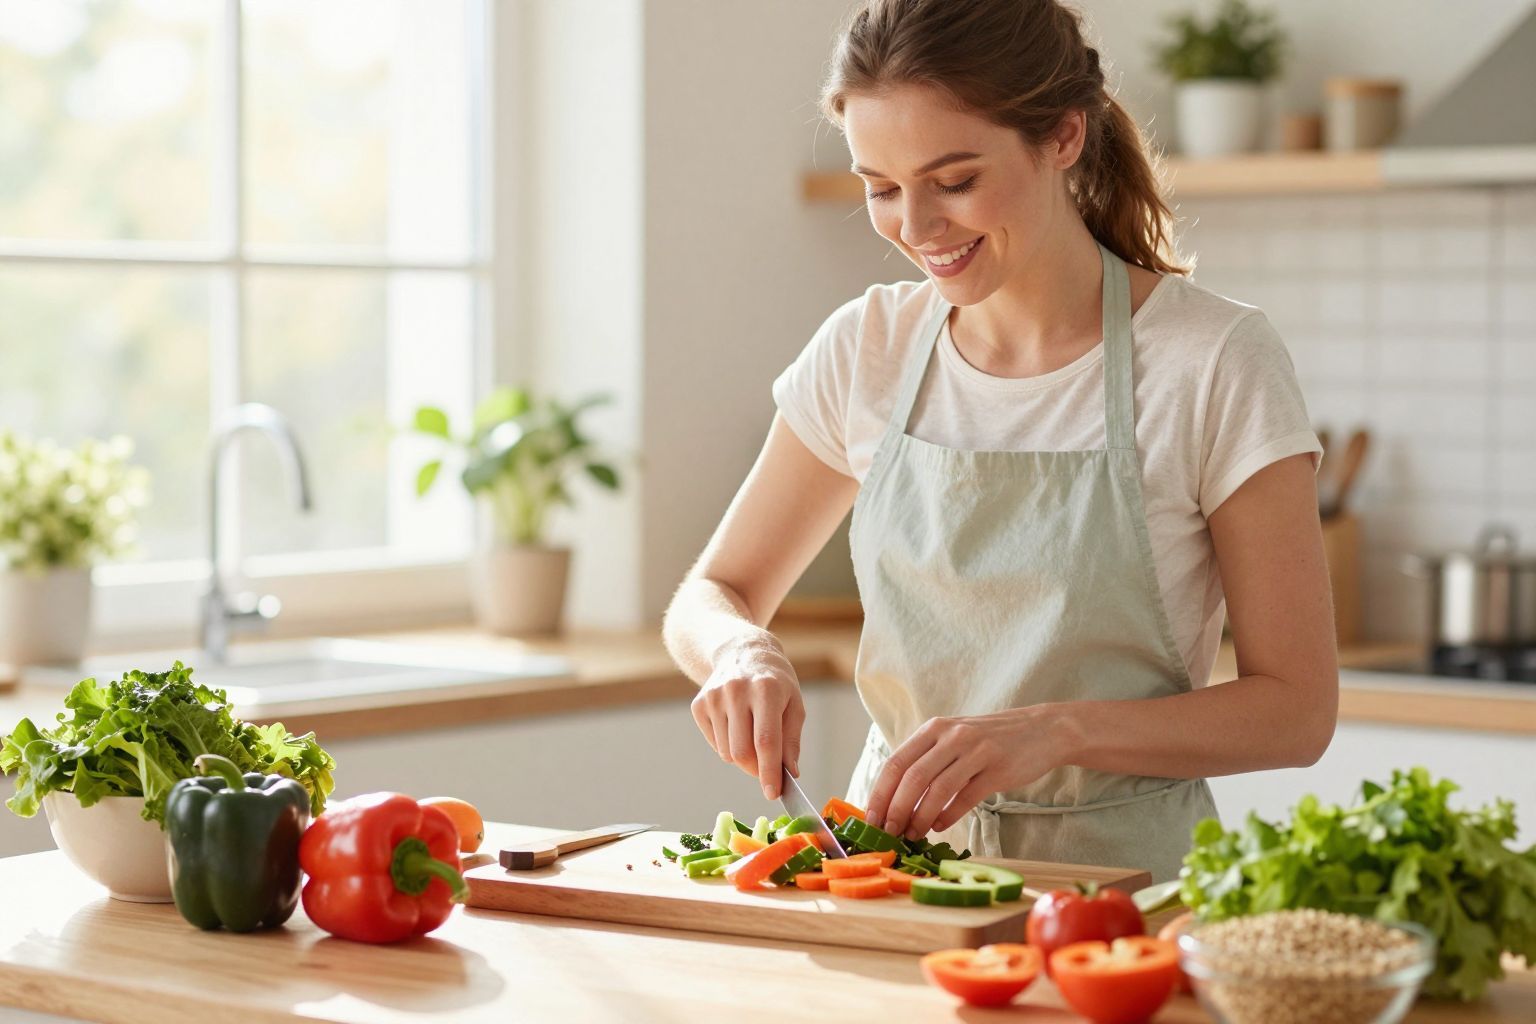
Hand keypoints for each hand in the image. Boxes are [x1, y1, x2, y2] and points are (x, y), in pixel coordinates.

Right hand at [690, 635, 804, 799]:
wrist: (742, 652)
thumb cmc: (775, 682)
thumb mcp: (794, 704)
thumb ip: (791, 740)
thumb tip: (789, 773)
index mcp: (766, 689)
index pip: (765, 740)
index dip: (769, 771)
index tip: (772, 793)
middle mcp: (736, 691)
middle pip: (741, 752)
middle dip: (756, 770)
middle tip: (767, 769)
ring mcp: (713, 697)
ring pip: (727, 752)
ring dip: (743, 757)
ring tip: (752, 735)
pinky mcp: (699, 705)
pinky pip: (715, 744)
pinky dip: (728, 745)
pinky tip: (736, 725)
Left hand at [864, 707, 1062, 839]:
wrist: (1042, 730)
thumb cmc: (989, 740)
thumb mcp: (953, 740)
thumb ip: (927, 762)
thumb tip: (894, 800)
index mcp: (934, 729)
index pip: (896, 762)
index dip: (880, 793)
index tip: (871, 819)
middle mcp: (952, 736)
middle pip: (912, 776)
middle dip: (896, 809)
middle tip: (889, 833)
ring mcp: (976, 751)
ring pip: (938, 789)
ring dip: (921, 817)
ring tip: (913, 834)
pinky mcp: (997, 769)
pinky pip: (966, 797)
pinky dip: (949, 815)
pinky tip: (940, 827)